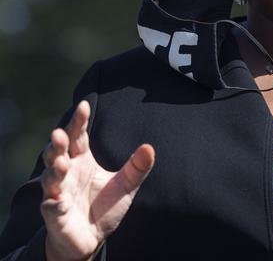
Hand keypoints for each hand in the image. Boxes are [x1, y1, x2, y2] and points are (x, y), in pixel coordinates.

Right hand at [40, 101, 154, 260]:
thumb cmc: (104, 207)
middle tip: (59, 133)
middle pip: (58, 153)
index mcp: (82, 161)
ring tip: (62, 164)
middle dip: (57, 143)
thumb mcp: (126, 186)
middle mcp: (67, 173)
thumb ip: (137, 167)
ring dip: (55, 170)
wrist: (92, 238)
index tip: (84, 105)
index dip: (78, 121)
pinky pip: (52, 207)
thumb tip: (149, 147)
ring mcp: (58, 193)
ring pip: (51, 178)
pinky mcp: (56, 215)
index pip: (78, 136)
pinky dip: (54, 203)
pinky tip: (58, 201)